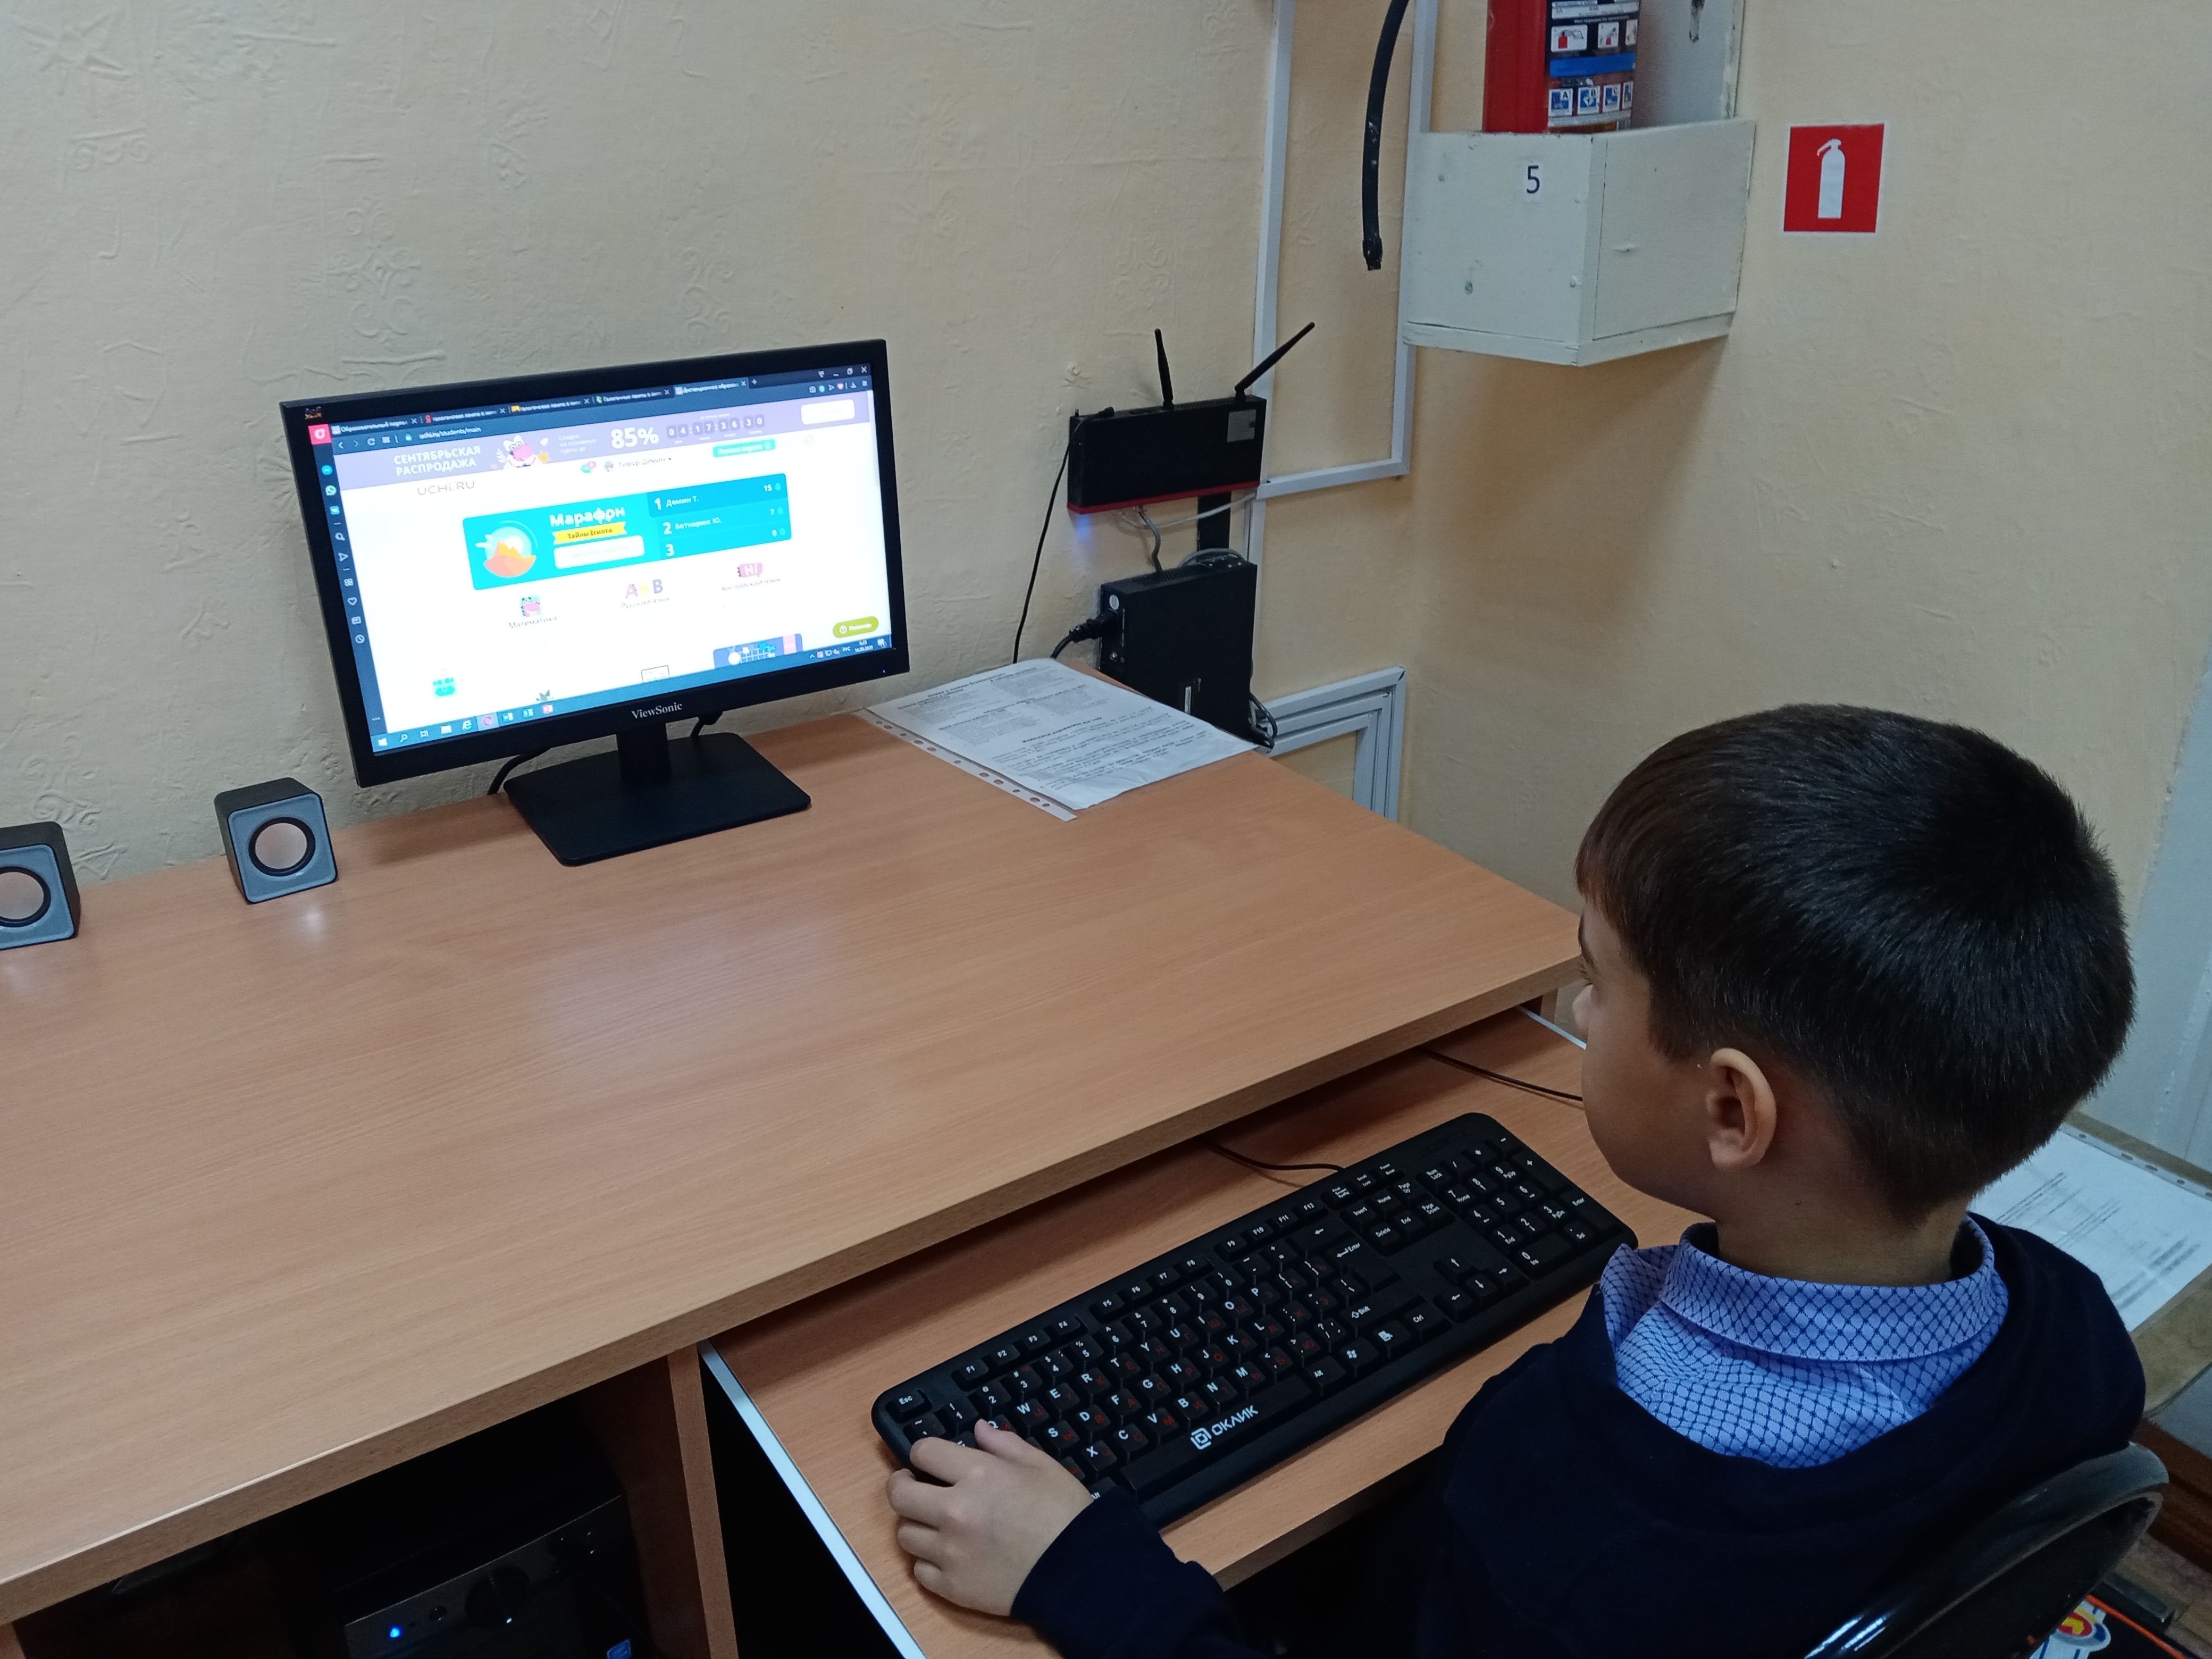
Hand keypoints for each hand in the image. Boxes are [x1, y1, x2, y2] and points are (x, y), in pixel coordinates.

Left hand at [885, 1421, 1093, 1614]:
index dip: (923, 1452)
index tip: (929, 1460)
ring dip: (916, 1524)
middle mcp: (955, 1511)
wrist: (1079, 1572)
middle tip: (915, 1485)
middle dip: (903, 1484)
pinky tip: (947, 1555)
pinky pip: (919, 1572)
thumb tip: (977, 1430)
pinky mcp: (953, 1587)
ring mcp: (950, 1552)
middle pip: (899, 1494)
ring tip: (934, 1524)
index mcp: (977, 1474)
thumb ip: (1004, 1444)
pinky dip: (929, 1562)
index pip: (922, 1451)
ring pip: (904, 1534)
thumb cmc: (1064, 1514)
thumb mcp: (1041, 1465)